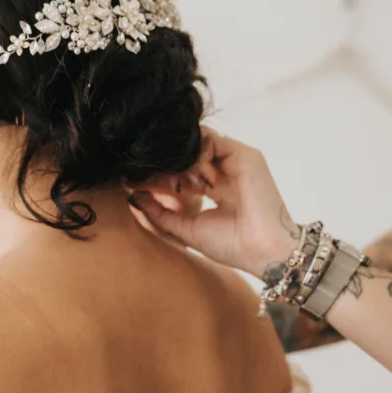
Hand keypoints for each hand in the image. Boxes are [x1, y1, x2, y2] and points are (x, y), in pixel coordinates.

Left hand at [128, 129, 299, 278]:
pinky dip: (196, 155)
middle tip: (143, 177)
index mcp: (214, 189)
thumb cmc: (231, 246)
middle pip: (186, 156)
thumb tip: (131, 196)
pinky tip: (192, 179)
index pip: (180, 172)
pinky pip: (212, 141)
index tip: (135, 182)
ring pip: (197, 144)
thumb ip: (159, 213)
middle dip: (164, 165)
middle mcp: (225, 173)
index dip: (158, 176)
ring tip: (174, 183)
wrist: (261, 251)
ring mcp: (235, 162)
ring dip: (179, 161)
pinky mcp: (246, 156)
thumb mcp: (185, 228)